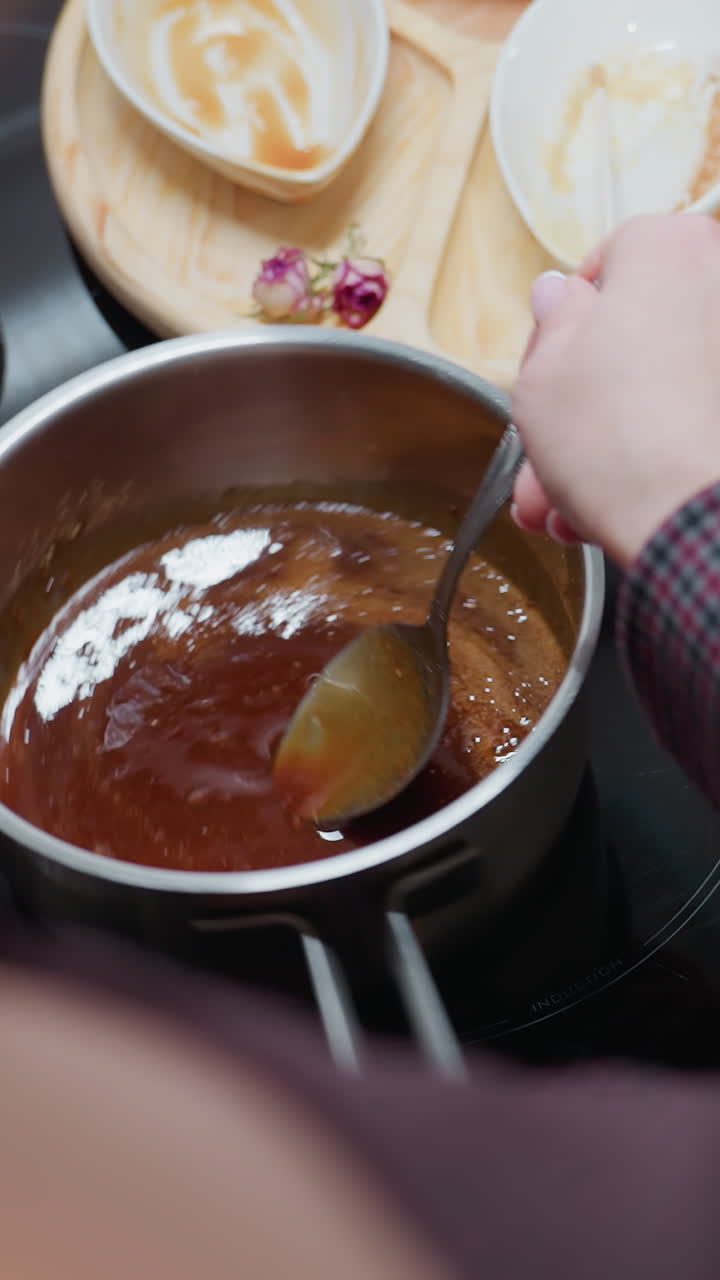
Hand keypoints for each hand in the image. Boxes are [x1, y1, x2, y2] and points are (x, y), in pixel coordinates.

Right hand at [511, 213, 719, 568]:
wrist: (691, 522)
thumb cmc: (616, 441)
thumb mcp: (542, 375)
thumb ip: (551, 323)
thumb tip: (558, 296)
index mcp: (669, 250)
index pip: (608, 259)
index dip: (566, 322)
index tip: (547, 363)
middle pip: (638, 333)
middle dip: (583, 400)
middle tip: (549, 446)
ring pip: (665, 386)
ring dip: (609, 440)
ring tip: (568, 500)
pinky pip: (694, 417)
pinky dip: (659, 453)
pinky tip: (613, 502)